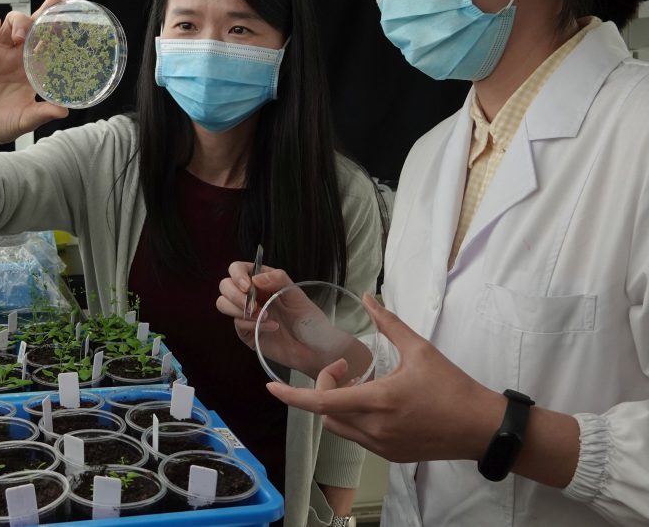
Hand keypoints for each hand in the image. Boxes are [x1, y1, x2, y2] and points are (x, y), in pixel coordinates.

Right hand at [0, 0, 69, 149]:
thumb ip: (41, 113)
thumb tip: (64, 111)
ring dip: (17, 21)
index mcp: (30, 72)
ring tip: (20, 35)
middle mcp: (14, 59)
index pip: (46, 44)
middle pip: (30, 26)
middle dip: (41, 14)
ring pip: (9, 23)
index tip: (68, 12)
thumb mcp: (24, 121)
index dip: (56, 28)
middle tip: (50, 11)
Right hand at [216, 264, 364, 380]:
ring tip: (262, 316)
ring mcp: (247, 315)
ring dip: (238, 309)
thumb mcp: (296, 294)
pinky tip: (271, 327)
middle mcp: (251, 296)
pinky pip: (237, 324)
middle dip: (234, 294)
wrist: (314, 349)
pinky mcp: (246, 333)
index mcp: (262, 282)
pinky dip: (251, 324)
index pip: (238, 270)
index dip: (237, 275)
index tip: (247, 287)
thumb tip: (254, 278)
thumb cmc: (309, 319)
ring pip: (223, 304)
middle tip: (253, 305)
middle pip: (225, 286)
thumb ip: (277, 279)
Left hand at [266, 294, 503, 463]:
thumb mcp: (420, 349)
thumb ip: (388, 323)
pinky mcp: (392, 455)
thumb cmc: (453, 388)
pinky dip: (354, 417)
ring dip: (338, 404)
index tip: (271, 388)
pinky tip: (375, 401)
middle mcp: (375, 429)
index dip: (292, 397)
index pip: (322, 403)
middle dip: (324, 389)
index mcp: (378, 402)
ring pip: (340, 427)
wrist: (481, 427)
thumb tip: (368, 299)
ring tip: (361, 383)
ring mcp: (383, 446)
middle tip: (345, 368)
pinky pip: (358, 437)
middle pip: (327, 413)